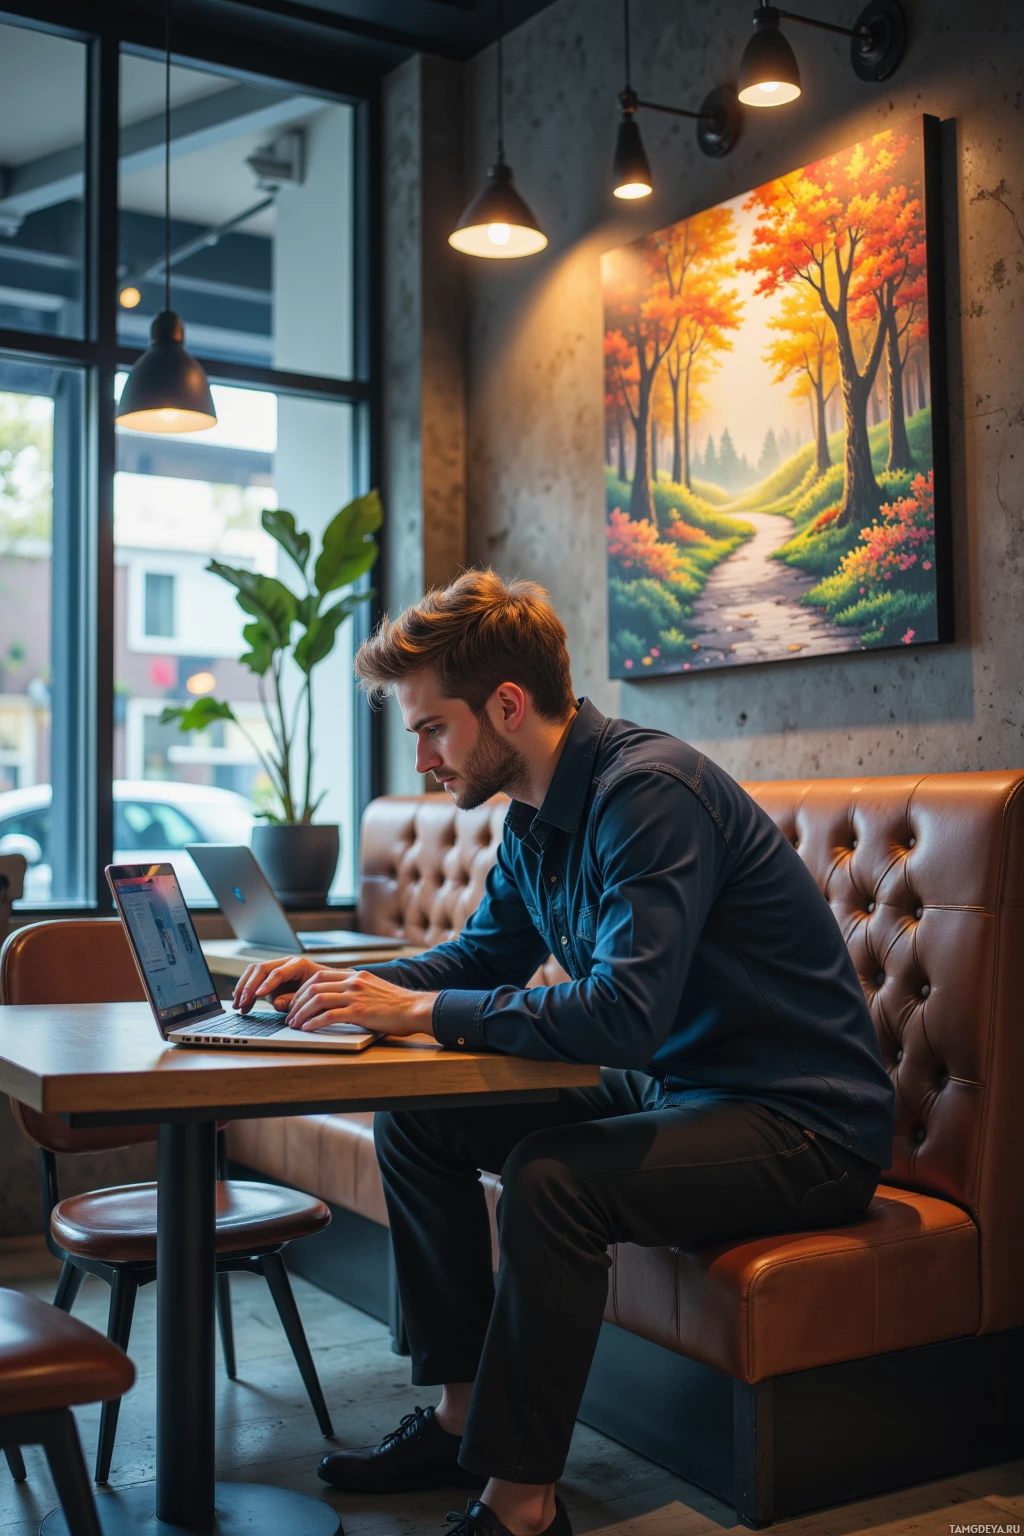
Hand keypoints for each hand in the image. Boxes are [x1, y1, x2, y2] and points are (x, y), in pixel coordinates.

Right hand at [233, 955, 322, 1013]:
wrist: (327, 985)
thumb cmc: (320, 990)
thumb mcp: (310, 997)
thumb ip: (292, 1000)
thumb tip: (276, 1003)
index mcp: (298, 965)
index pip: (277, 973)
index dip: (266, 984)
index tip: (257, 996)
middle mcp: (286, 962)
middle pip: (261, 969)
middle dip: (248, 986)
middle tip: (241, 1002)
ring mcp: (277, 967)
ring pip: (253, 971)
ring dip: (243, 987)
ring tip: (238, 1005)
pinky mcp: (270, 975)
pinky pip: (254, 977)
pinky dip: (246, 989)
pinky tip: (241, 1002)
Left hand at [286, 968, 437, 1036]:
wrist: (415, 1009)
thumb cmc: (398, 1004)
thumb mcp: (374, 988)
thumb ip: (356, 989)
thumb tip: (338, 998)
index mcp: (355, 975)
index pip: (319, 976)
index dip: (303, 989)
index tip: (296, 1002)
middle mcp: (353, 982)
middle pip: (314, 987)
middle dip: (298, 1002)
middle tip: (291, 1015)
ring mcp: (356, 996)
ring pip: (318, 999)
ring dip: (302, 1013)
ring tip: (295, 1024)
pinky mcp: (359, 1012)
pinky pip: (329, 1016)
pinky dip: (314, 1022)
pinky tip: (309, 1029)